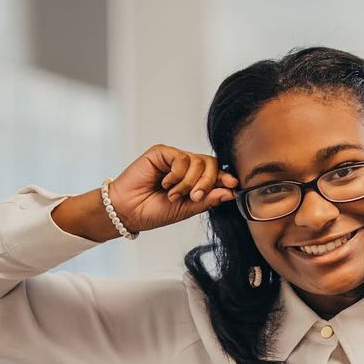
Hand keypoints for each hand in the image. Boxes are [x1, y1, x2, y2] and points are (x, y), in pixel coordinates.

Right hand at [107, 145, 236, 232]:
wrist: (129, 211)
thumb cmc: (154, 211)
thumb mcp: (187, 209)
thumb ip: (208, 200)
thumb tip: (230, 191)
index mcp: (194, 180)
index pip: (215, 173)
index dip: (225, 178)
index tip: (233, 185)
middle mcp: (186, 167)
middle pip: (211, 164)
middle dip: (208, 181)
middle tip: (196, 197)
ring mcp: (174, 158)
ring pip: (197, 161)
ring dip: (188, 182)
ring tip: (173, 195)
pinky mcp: (162, 152)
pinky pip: (181, 158)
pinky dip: (177, 174)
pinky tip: (165, 184)